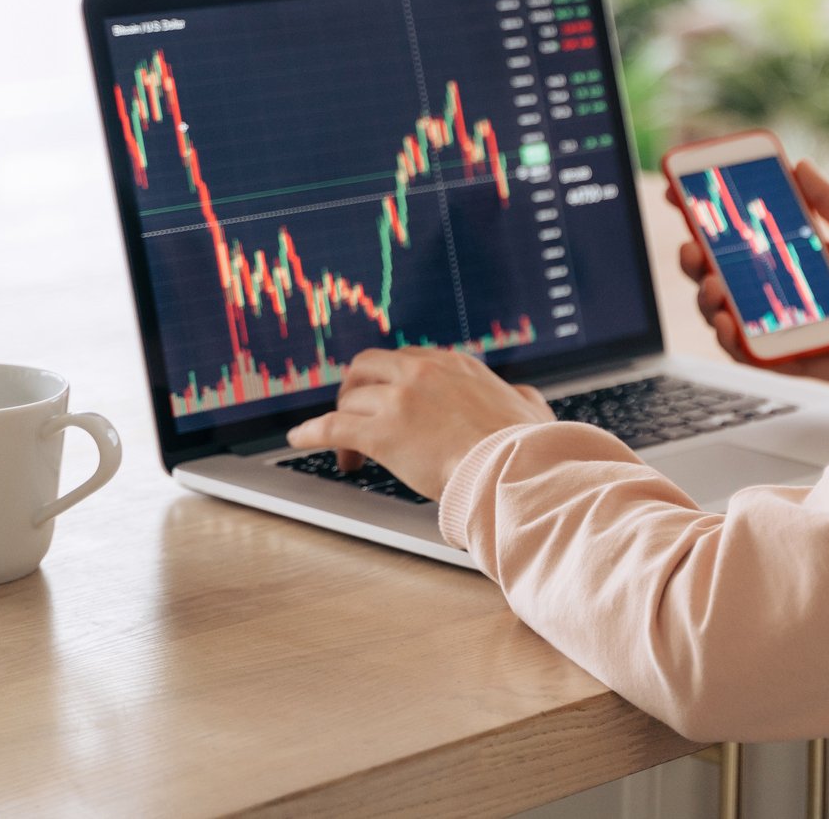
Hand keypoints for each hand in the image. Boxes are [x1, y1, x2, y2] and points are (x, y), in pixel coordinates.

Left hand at [283, 345, 555, 500]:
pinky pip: (331, 426)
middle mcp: (423, 372)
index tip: (387, 399)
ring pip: (350, 400)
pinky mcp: (380, 431)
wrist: (512, 468)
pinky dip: (310, 432)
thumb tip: (524, 397)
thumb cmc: (524, 446)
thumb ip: (521, 397)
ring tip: (345, 452)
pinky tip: (298, 439)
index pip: (407, 360)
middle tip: (355, 416)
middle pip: (367, 367)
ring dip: (341, 423)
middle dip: (355, 390)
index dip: (391, 382)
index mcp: (455, 365)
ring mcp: (399, 399)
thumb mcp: (530, 408)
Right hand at [665, 159, 828, 389]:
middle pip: (713, 273)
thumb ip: (826, 198)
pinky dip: (728, 337)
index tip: (676, 192)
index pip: (730, 234)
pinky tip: (727, 322)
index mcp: (782, 256)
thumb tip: (797, 162)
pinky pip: (742, 350)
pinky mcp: (781, 358)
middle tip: (691, 247)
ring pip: (719, 312)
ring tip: (714, 285)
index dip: (699, 215)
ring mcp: (772, 325)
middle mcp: (770, 290)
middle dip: (692, 259)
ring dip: (705, 298)